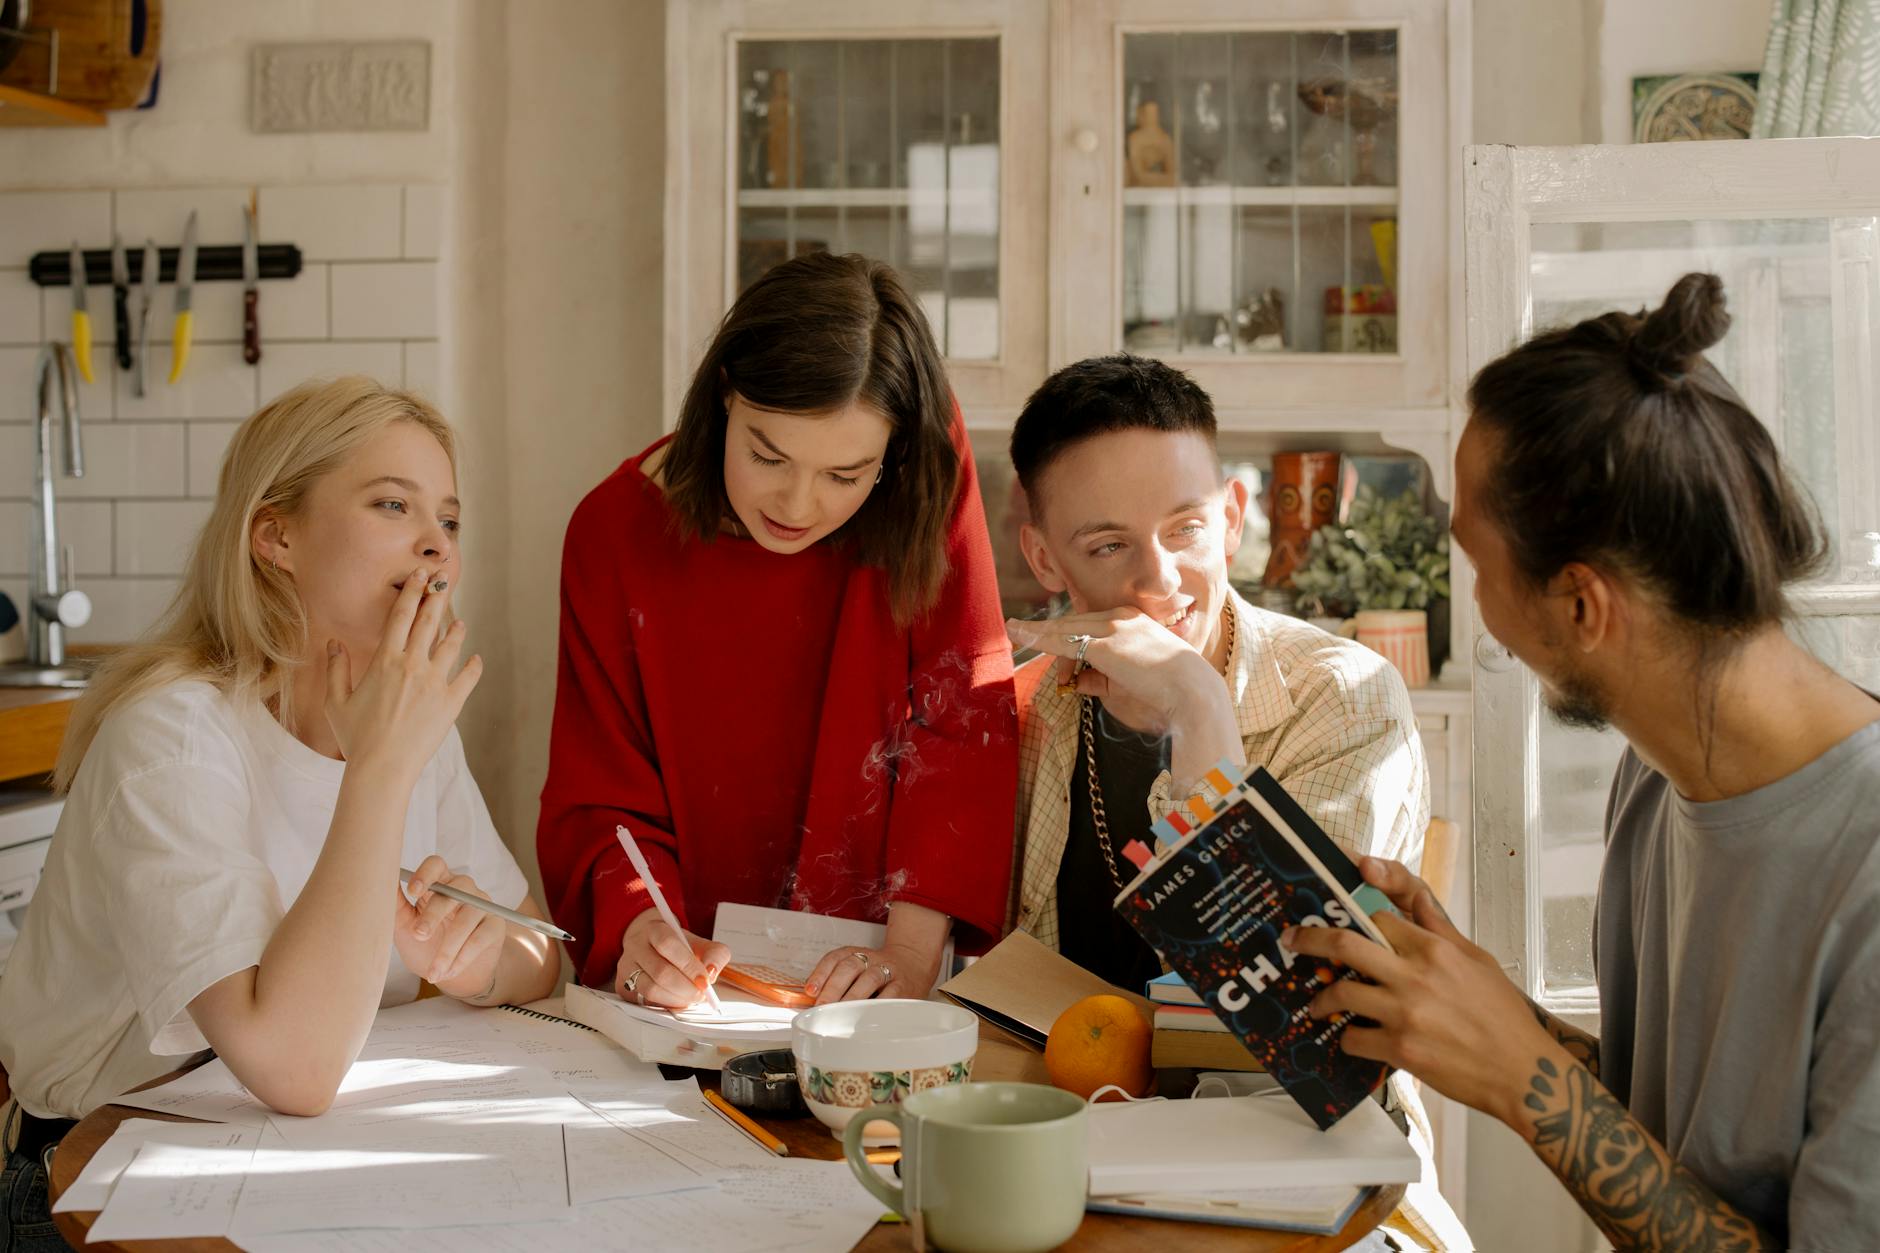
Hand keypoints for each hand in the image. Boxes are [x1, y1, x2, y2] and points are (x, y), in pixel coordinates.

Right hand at [324, 568, 481, 778]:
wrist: (382, 767)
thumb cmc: (355, 737)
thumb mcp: (336, 702)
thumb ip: (336, 669)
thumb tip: (333, 643)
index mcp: (385, 661)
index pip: (400, 616)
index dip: (411, 592)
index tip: (419, 576)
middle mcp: (412, 666)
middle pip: (427, 622)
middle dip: (435, 597)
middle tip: (442, 580)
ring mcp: (435, 683)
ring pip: (450, 646)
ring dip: (455, 631)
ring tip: (459, 622)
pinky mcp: (451, 703)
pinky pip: (468, 678)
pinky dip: (473, 667)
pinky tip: (476, 660)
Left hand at [393, 854, 505, 998]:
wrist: (452, 976)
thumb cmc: (426, 946)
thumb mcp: (404, 927)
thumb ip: (395, 905)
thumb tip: (378, 882)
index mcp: (439, 883)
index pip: (436, 864)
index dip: (426, 873)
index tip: (412, 892)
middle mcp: (463, 889)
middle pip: (454, 889)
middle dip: (434, 915)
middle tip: (419, 936)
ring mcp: (482, 905)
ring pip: (468, 917)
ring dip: (448, 947)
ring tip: (433, 971)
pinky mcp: (495, 925)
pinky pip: (480, 937)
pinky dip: (462, 958)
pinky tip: (448, 972)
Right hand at [618, 909, 730, 1008]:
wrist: (652, 946)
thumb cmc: (678, 947)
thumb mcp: (699, 943)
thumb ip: (714, 954)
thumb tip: (711, 973)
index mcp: (654, 929)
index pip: (669, 945)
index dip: (689, 965)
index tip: (705, 981)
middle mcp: (636, 947)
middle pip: (661, 972)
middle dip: (686, 988)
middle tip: (701, 994)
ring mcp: (626, 967)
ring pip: (650, 989)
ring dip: (676, 999)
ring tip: (691, 998)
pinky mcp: (622, 987)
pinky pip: (644, 1002)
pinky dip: (665, 1005)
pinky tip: (677, 1001)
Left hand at [804, 939, 942, 1003]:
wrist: (914, 963)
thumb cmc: (880, 972)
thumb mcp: (859, 969)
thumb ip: (837, 982)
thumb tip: (812, 1002)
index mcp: (858, 953)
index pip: (835, 958)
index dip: (821, 973)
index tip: (810, 991)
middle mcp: (872, 959)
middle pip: (850, 966)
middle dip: (834, 987)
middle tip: (822, 1006)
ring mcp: (889, 971)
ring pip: (870, 978)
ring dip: (853, 996)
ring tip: (841, 1013)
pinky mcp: (904, 987)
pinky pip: (890, 996)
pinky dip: (877, 1006)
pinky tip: (866, 1017)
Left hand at [1005, 609, 1218, 733]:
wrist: (1193, 693)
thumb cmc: (1165, 692)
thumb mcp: (1126, 683)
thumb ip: (1098, 679)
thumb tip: (1074, 681)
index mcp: (1131, 620)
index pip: (1088, 624)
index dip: (1066, 640)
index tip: (1051, 654)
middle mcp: (1121, 616)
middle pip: (1073, 624)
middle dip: (1049, 638)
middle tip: (1022, 640)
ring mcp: (1113, 627)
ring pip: (1065, 628)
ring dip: (1039, 635)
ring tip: (1014, 632)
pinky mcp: (1106, 643)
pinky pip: (1064, 640)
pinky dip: (1039, 637)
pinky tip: (1019, 633)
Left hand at [1280, 856, 1552, 1122]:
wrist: (1523, 1072)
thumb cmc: (1503, 1017)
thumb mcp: (1477, 960)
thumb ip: (1440, 932)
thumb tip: (1416, 902)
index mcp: (1434, 949)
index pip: (1378, 920)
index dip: (1354, 921)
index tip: (1335, 924)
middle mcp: (1415, 976)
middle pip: (1345, 945)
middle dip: (1310, 939)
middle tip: (1293, 940)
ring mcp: (1405, 1013)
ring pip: (1341, 993)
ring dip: (1322, 999)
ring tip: (1317, 1004)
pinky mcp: (1401, 1049)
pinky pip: (1354, 1038)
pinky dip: (1348, 1038)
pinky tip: (1352, 1039)